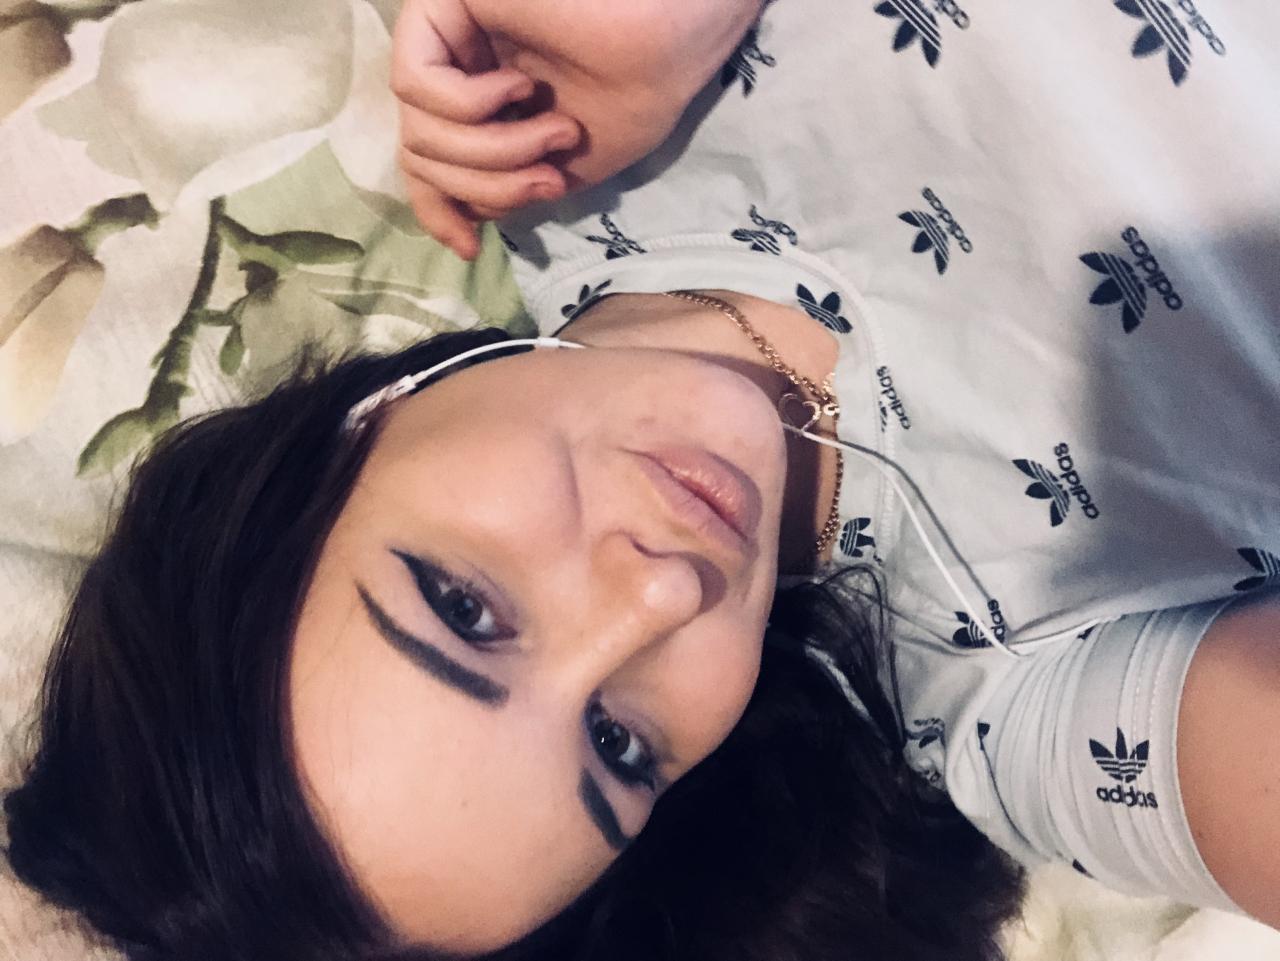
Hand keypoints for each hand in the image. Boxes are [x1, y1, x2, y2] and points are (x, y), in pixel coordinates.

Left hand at [392, 0, 763, 259]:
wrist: (672, 40)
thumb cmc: (636, 94)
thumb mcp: (564, 169)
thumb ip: (506, 190)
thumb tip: (464, 212)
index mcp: (487, 103)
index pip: (428, 163)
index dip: (439, 211)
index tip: (473, 249)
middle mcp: (461, 67)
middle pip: (423, 156)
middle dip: (486, 188)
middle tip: (551, 181)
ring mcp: (450, 35)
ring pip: (417, 127)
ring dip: (491, 152)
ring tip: (556, 132)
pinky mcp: (444, 1)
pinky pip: (413, 80)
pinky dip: (467, 106)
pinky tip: (520, 86)